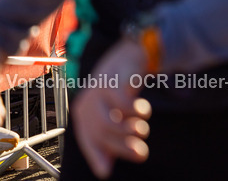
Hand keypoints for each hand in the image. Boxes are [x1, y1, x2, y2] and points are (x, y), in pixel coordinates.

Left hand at [71, 40, 151, 178]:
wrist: (129, 57)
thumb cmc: (120, 90)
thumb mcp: (112, 115)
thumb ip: (108, 139)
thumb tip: (103, 172)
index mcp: (84, 113)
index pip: (89, 141)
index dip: (97, 157)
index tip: (106, 173)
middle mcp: (87, 102)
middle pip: (101, 134)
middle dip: (122, 147)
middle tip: (141, 154)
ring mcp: (99, 91)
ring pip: (110, 122)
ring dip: (130, 130)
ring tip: (143, 130)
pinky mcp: (114, 80)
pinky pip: (123, 103)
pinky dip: (135, 111)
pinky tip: (143, 111)